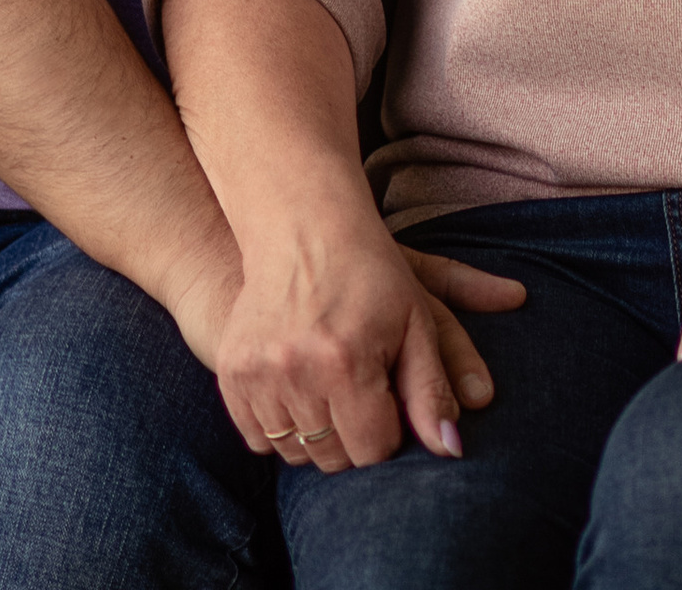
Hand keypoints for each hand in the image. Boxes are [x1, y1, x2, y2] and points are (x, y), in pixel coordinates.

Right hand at [216, 219, 514, 470]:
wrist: (301, 224)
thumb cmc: (370, 272)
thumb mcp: (416, 321)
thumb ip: (432, 390)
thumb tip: (450, 452)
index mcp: (346, 361)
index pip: (374, 450)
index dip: (390, 431)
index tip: (389, 398)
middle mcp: (297, 371)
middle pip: (332, 457)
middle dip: (354, 438)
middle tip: (361, 395)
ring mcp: (257, 372)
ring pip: (294, 452)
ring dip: (316, 437)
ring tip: (330, 393)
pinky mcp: (232, 369)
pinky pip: (255, 437)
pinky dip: (278, 430)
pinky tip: (297, 394)